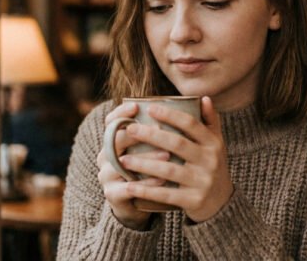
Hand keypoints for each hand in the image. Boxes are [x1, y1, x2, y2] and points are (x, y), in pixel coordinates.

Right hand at [96, 102, 168, 229]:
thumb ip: (167, 128)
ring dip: (145, 159)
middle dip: (136, 134)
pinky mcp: (112, 194)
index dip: (120, 113)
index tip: (137, 106)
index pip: (110, 122)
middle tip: (160, 130)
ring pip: (122, 164)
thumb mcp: (153, 148)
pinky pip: (128, 188)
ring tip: (167, 156)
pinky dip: (147, 184)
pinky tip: (163, 181)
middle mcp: (106, 156)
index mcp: (114, 141)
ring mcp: (107, 175)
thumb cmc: (150, 170)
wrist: (137, 204)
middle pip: (115, 139)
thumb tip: (200, 101)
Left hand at [119, 96, 233, 222]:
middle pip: (177, 144)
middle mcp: (210, 160)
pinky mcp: (193, 200)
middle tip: (129, 129)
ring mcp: (202, 181)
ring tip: (122, 159)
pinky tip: (129, 185)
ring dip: (143, 164)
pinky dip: (146, 190)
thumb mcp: (216, 145)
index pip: (191, 124)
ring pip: (168, 170)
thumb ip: (210, 121)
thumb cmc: (212, 167)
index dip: (170, 115)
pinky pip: (166, 194)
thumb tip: (203, 98)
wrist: (222, 204)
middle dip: (151, 135)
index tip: (149, 108)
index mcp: (213, 143)